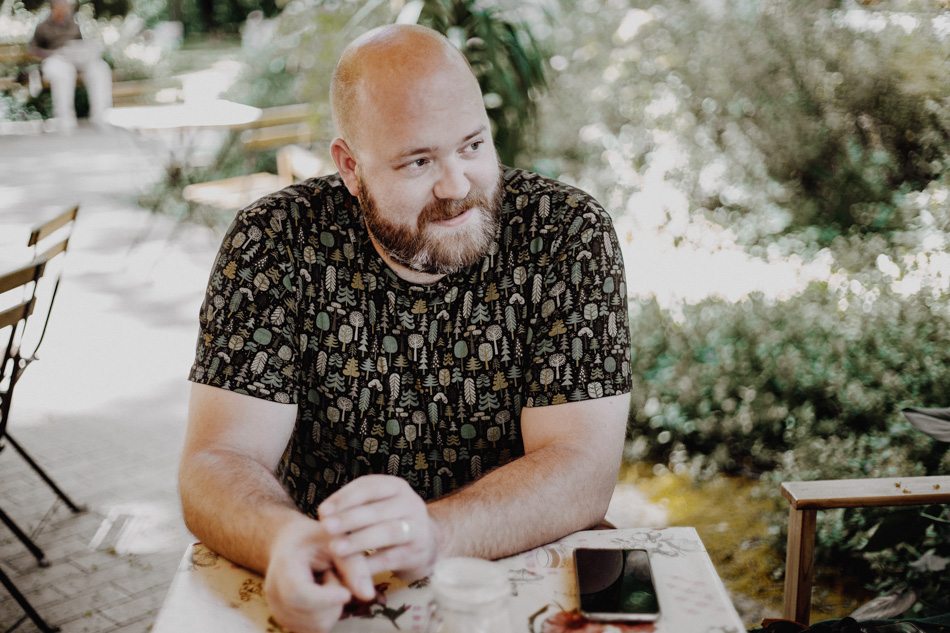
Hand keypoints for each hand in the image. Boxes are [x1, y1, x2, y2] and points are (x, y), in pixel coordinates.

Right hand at [263, 517, 354, 632]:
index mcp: (284, 567)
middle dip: (335, 599)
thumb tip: (368, 596)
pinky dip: (327, 615)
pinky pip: (317, 629)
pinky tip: (321, 595)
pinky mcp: (288, 622)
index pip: (300, 594)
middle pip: (313, 615)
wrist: (290, 543)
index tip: (347, 593)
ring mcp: (279, 611)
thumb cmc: (316, 537)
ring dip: (333, 607)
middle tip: (332, 573)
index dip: (326, 598)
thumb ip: (353, 566)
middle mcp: (274, 593)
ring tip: (325, 582)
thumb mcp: (336, 540)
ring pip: (319, 626)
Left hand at [318, 475, 440, 588]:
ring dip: (359, 541)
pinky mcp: (418, 552)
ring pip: (388, 532)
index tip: (322, 511)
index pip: (369, 487)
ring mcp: (417, 528)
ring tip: (335, 548)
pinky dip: (369, 564)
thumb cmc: (388, 521)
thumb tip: (324, 514)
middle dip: (349, 519)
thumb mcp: (375, 506)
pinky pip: (391, 557)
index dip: (344, 498)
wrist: (424, 543)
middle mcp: (411, 504)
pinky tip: (350, 568)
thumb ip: (351, 507)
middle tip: (326, 528)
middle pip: (378, 510)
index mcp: (396, 487)